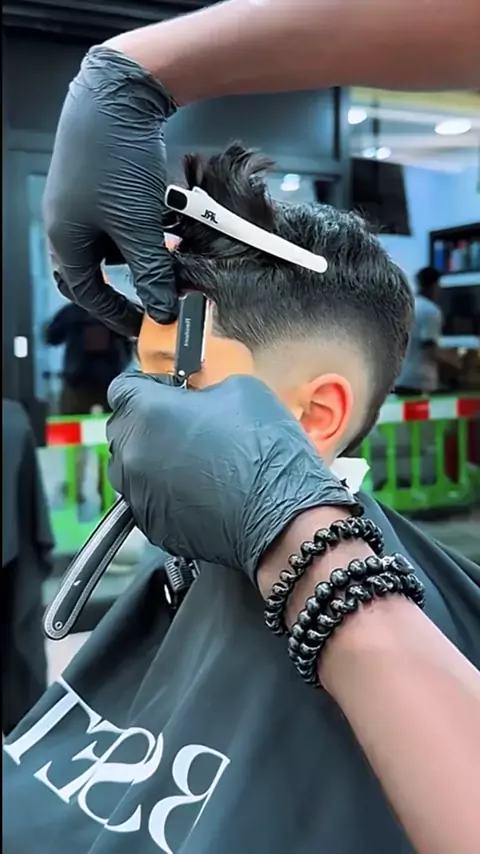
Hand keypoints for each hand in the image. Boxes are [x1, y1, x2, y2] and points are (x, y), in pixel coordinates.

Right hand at [43, 46, 177, 336]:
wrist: (118, 94)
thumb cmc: (115, 160)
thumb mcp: (137, 226)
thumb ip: (150, 272)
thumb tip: (162, 311)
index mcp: (65, 238)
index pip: (87, 293)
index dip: (117, 314)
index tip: (146, 326)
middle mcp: (69, 222)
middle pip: (94, 272)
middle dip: (125, 288)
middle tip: (151, 300)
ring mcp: (85, 201)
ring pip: (115, 245)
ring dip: (143, 254)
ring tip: (172, 258)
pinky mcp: (103, 183)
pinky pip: (124, 219)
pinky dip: (147, 229)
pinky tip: (170, 225)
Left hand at [107, 373, 359, 580]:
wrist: (281, 518)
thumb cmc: (264, 454)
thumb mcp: (241, 389)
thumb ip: (203, 387)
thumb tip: (196, 398)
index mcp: (147, 412)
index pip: (124, 386)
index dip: (150, 386)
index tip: (171, 391)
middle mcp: (133, 453)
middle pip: (126, 427)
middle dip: (151, 422)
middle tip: (189, 425)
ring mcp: (138, 494)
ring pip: (134, 466)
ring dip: (156, 458)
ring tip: (197, 461)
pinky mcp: (151, 525)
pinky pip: (149, 499)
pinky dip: (167, 492)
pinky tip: (201, 490)